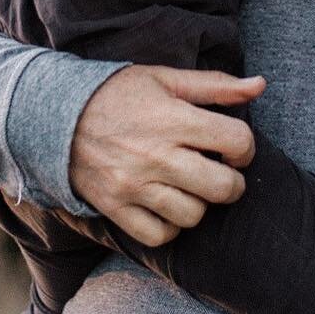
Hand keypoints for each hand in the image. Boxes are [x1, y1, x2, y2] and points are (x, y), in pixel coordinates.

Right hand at [69, 64, 262, 245]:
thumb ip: (216, 85)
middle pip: (222, 188)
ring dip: (201, 204)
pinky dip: (171, 226)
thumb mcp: (165, 78)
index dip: (246, 146)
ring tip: (192, 186)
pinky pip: (159, 235)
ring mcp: (134, 186)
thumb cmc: (117, 94)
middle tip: (223, 172)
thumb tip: (260, 85)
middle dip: (233, 182)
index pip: (237, 141)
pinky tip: (169, 204)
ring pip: (193, 215)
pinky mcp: (115, 208)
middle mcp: (156, 157)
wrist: (54, 117)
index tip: (234, 146)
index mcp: (173, 120)